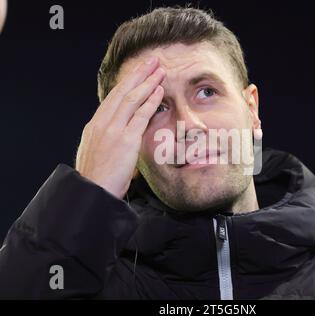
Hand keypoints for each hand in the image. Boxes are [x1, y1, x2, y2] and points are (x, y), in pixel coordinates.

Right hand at [75, 57, 164, 198]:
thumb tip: (120, 135)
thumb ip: (107, 139)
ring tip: (160, 70)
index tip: (138, 73)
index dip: (127, 83)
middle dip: (139, 74)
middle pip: (122, 91)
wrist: (91, 192)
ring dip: (147, 82)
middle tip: (152, 61)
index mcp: (94, 125)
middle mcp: (102, 122)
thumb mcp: (96, 152)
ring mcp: (113, 130)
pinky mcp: (125, 140)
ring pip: (131, 98)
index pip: (113, 98)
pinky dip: (150, 101)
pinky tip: (159, 90)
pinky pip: (140, 115)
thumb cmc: (96, 178)